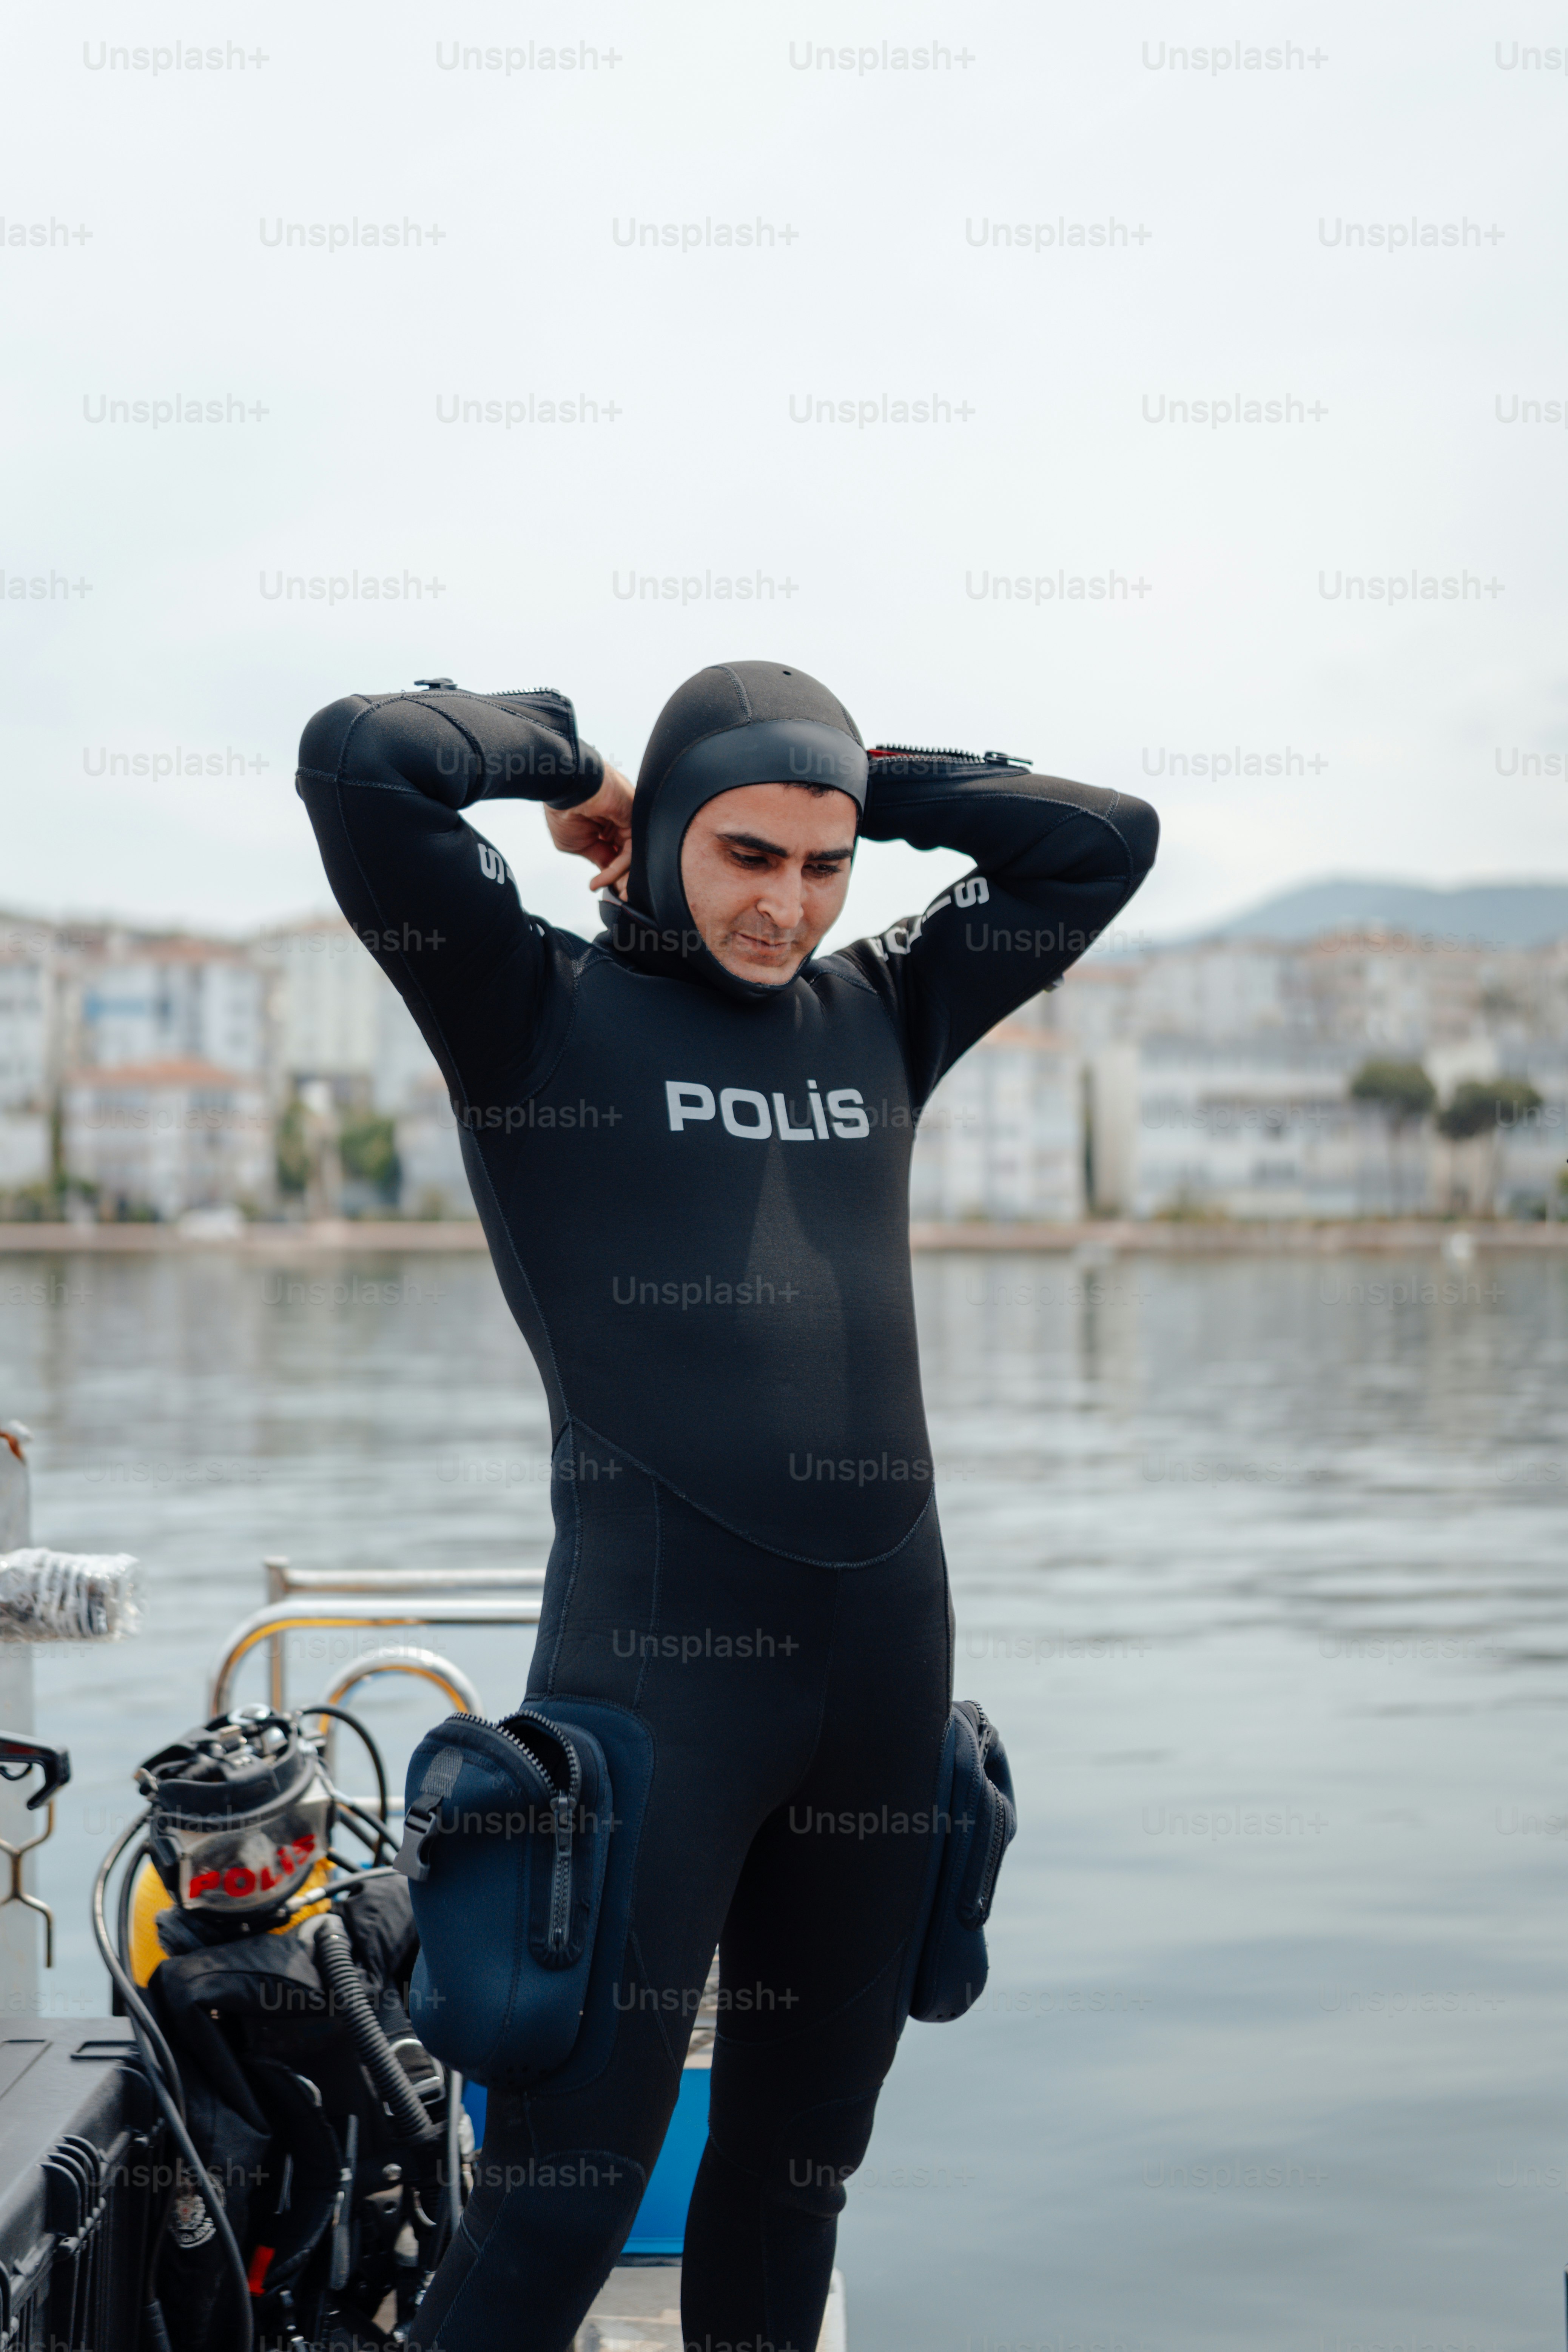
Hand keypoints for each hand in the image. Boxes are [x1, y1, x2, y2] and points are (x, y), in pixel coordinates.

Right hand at [545, 766, 633, 899]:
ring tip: (614, 892)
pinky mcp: (634, 819)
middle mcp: (619, 822)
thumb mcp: (575, 843)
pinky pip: (631, 850)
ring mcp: (627, 820)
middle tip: (617, 896)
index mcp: (605, 824)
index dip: (611, 873)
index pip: (614, 853)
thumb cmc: (562, 809)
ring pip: (632, 856)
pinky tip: (604, 877)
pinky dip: (618, 868)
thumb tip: (606, 871)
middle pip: (626, 856)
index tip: (602, 888)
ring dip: (622, 878)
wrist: (564, 787)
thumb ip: (595, 856)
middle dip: (622, 879)